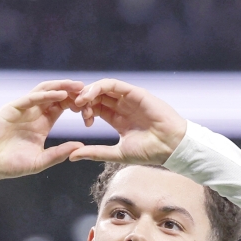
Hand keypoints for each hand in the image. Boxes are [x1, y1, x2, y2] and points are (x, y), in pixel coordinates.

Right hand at [0, 80, 85, 183]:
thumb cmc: (11, 165)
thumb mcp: (40, 161)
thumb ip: (58, 153)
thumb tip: (81, 147)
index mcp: (42, 123)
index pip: (63, 106)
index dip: (77, 105)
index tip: (92, 109)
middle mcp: (34, 113)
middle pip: (56, 95)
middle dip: (73, 91)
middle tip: (91, 90)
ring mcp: (22, 109)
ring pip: (45, 91)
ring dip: (62, 87)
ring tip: (78, 87)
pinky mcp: (11, 109)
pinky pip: (30, 98)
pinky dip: (45, 95)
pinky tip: (59, 95)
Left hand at [68, 79, 187, 165]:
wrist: (169, 147)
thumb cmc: (148, 152)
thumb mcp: (116, 153)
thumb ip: (94, 153)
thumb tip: (71, 156)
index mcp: (118, 119)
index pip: (96, 109)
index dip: (84, 111)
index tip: (79, 120)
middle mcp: (122, 106)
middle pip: (97, 97)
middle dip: (83, 100)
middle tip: (73, 108)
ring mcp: (128, 98)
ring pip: (103, 88)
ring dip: (88, 93)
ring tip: (78, 103)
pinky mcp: (135, 92)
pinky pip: (113, 84)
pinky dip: (99, 87)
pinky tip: (89, 96)